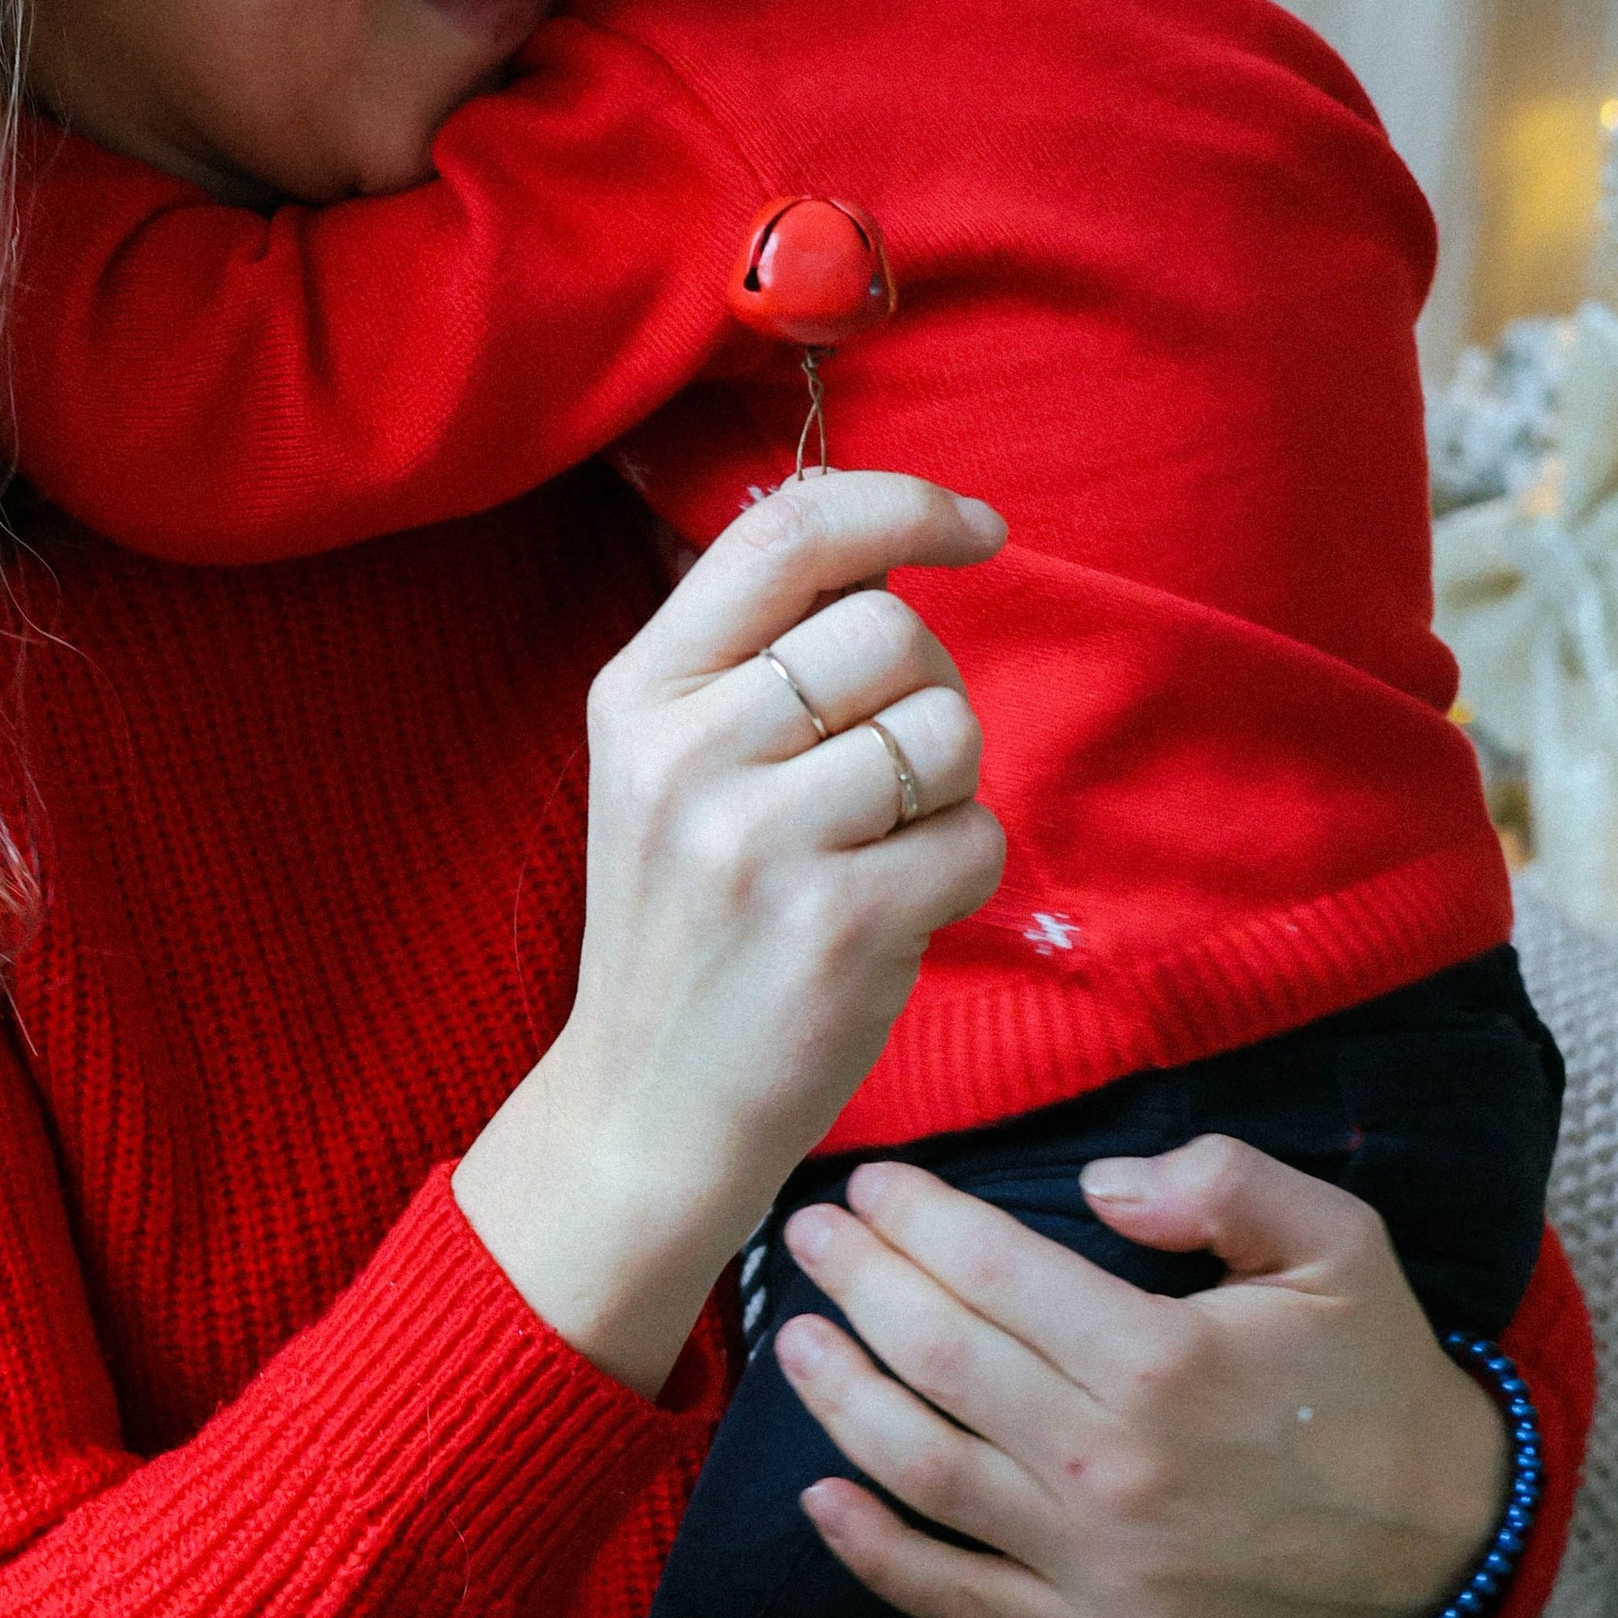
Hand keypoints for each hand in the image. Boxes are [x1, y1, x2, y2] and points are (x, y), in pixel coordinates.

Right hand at [454, 471, 1008, 1394]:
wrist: (643, 1112)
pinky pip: (975, 836)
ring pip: (947, 728)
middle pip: (892, 629)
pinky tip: (894, 916)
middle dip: (927, 689)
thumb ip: (752, 656)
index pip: (786, 534)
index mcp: (641, 691)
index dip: (903, 505)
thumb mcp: (667, 768)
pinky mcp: (839, 923)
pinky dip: (963, 873)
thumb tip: (883, 536)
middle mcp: (688, 750)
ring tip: (879, 848)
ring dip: (949, 786)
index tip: (977, 530)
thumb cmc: (686, 928)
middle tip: (883, 775)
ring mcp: (760, 839)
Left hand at [774, 1138, 1512, 1617]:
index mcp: (1165, 1359)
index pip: (993, 1271)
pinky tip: (820, 1496)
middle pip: (940, 1359)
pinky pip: (959, 1600)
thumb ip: (1225, 1182)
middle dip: (858, 1284)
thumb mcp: (1338, 1240)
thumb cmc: (1374, 1373)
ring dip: (841, 1399)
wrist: (1439, 1535)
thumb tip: (1097, 1187)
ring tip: (794, 1338)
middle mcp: (1114, 1466)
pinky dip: (877, 1556)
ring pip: (926, 1471)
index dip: (916, 1219)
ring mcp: (1099, 1564)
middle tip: (805, 1235)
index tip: (869, 1185)